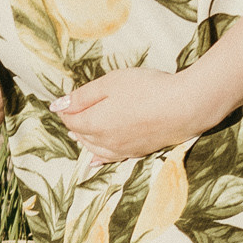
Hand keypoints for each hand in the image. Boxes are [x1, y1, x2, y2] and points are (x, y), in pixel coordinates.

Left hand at [55, 67, 209, 163]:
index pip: (71, 120)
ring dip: (84, 140)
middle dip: (73, 124)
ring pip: (94, 148)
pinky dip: (99, 157)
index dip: (65, 109)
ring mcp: (122, 149)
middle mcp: (105, 141)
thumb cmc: (147, 89)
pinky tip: (95, 159)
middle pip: (81, 135)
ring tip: (78, 133)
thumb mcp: (111, 83)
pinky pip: (110, 158)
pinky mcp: (138, 152)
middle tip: (70, 113)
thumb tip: (57, 106)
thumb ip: (83, 96)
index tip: (63, 101)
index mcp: (95, 123)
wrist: (185, 107)